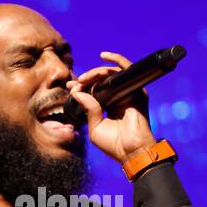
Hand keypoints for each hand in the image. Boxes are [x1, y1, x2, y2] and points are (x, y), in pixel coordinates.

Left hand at [66, 50, 155, 165]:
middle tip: (75, 83)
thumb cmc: (114, 144)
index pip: (93, 90)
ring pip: (110, 74)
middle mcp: (118, 97)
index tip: (69, 86)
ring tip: (84, 78)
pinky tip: (104, 56)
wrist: (131, 150)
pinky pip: (127, 69)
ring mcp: (128, 92)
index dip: (81, 86)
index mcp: (108, 106)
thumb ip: (88, 109)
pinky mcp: (137, 89)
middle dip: (86, 79)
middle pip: (100, 80)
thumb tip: (78, 93)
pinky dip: (116, 60)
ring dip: (95, 72)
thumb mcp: (94, 127)